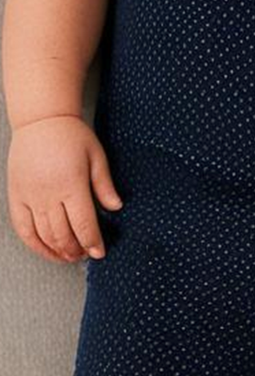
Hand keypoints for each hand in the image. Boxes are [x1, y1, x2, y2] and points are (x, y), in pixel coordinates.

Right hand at [7, 115, 123, 263]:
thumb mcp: (96, 156)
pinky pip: (23, 229)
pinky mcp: (16, 196)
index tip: (100, 252)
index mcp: (72, 184)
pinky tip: (47, 250)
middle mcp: (48, 194)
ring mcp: (29, 197)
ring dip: (58, 251)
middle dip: (77, 250)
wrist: (41, 120)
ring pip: (43, 235)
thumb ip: (104, 185)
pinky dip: (35, 244)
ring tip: (70, 256)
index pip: (83, 224)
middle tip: (86, 255)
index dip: (93, 243)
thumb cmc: (72, 135)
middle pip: (63, 235)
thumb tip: (116, 207)